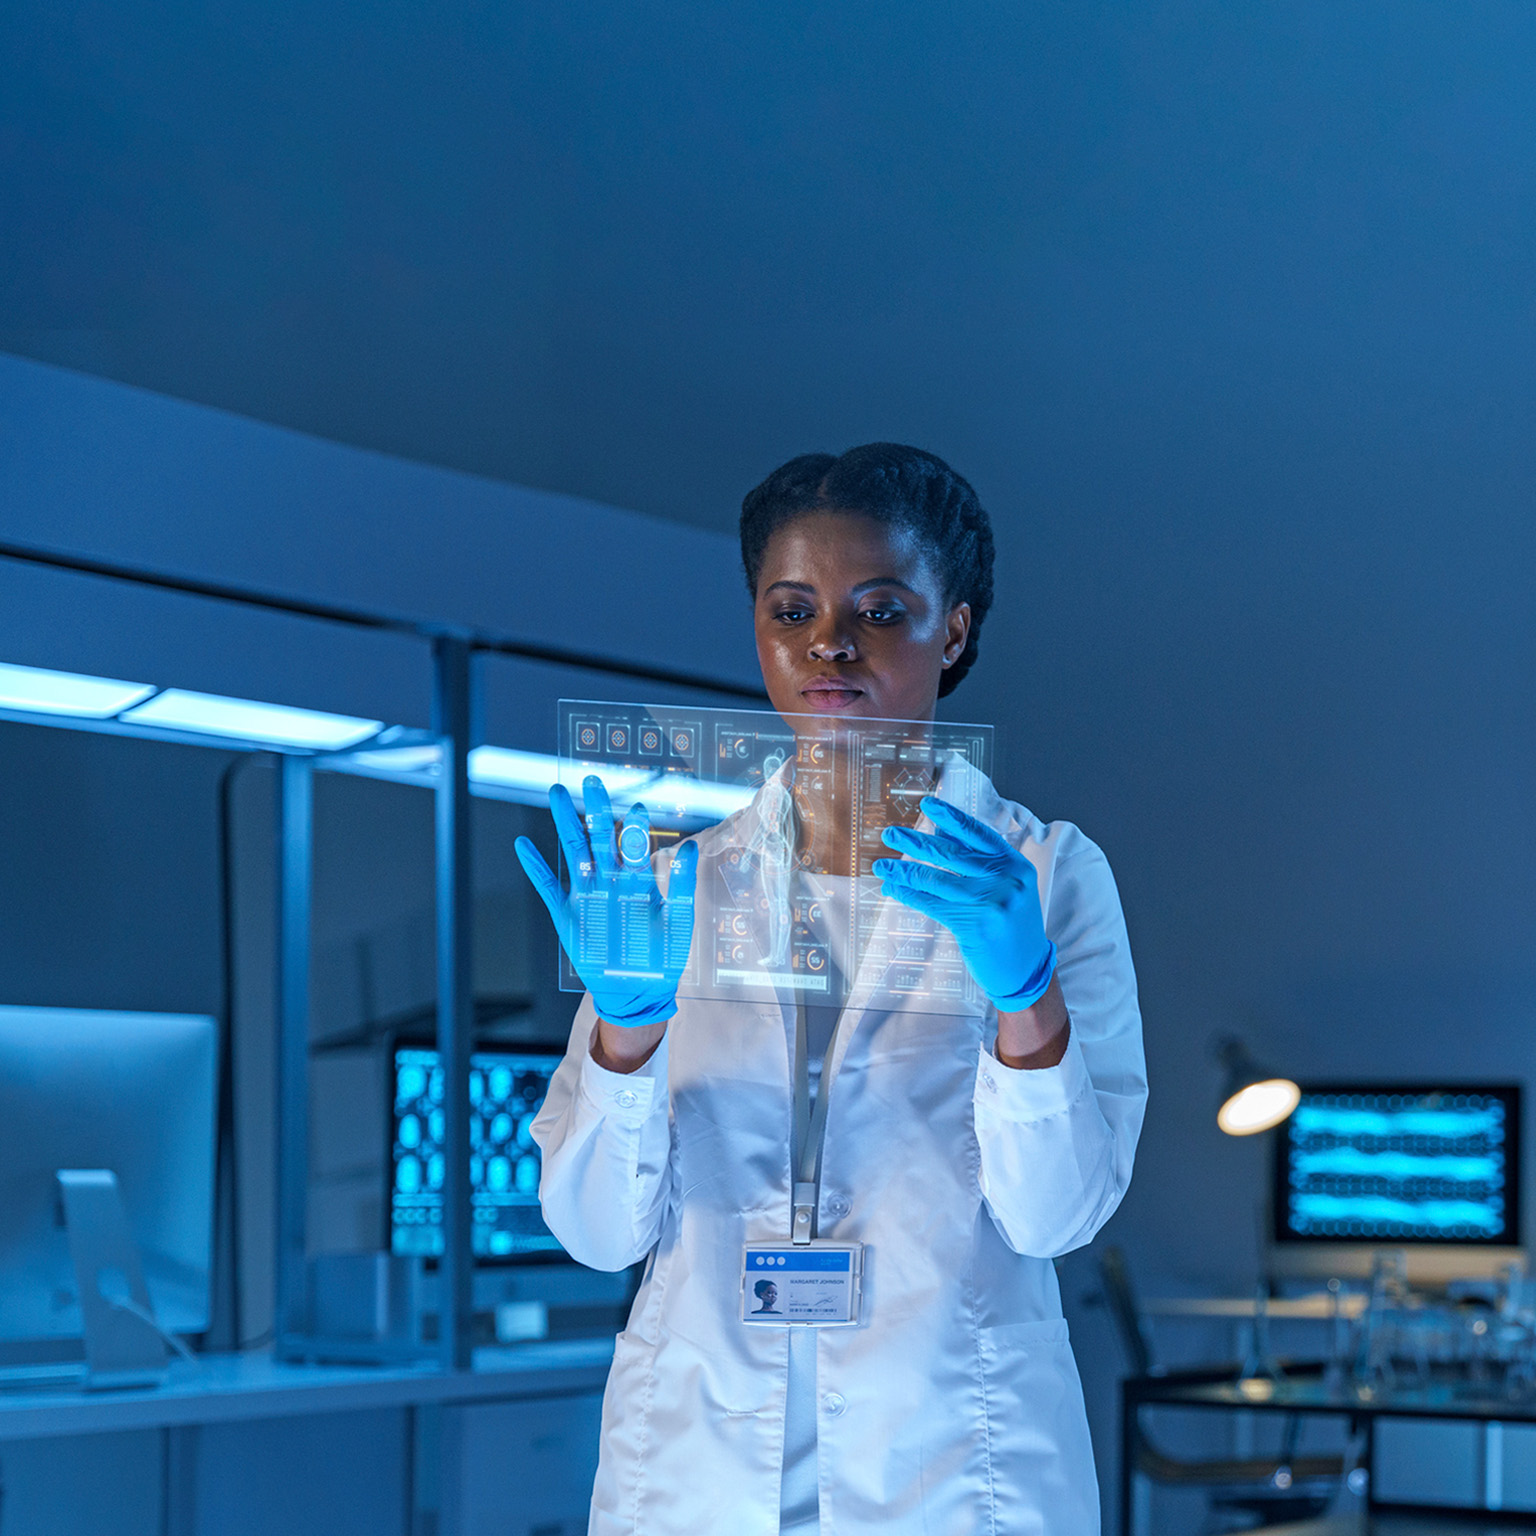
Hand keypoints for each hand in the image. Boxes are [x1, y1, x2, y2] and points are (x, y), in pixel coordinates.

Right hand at [515, 775, 698, 1028]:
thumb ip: (680, 884)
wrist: (637, 990)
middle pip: (600, 836)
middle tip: (592, 780)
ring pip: (574, 850)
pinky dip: (535, 867)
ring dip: (565, 823)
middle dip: (596, 808)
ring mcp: (587, 894)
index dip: (635, 825)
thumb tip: (690, 846)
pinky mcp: (568, 914)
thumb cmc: (661, 956)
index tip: (638, 806)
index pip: (635, 843)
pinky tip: (523, 845)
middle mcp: (611, 880)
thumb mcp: (677, 920)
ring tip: (556, 793)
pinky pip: (548, 886)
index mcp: (638, 880)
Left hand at [873, 796, 1055, 1009]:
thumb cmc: (1012, 922)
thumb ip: (978, 859)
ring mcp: (991, 903)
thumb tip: (942, 830)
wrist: (1027, 968)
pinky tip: (893, 889)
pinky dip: (909, 895)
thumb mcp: (1007, 885)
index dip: (952, 818)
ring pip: (936, 880)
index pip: (978, 834)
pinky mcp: (974, 926)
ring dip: (903, 872)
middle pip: (951, 855)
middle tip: (890, 834)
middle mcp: (1005, 880)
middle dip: (916, 843)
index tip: (927, 805)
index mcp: (1015, 864)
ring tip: (882, 866)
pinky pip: (932, 904)